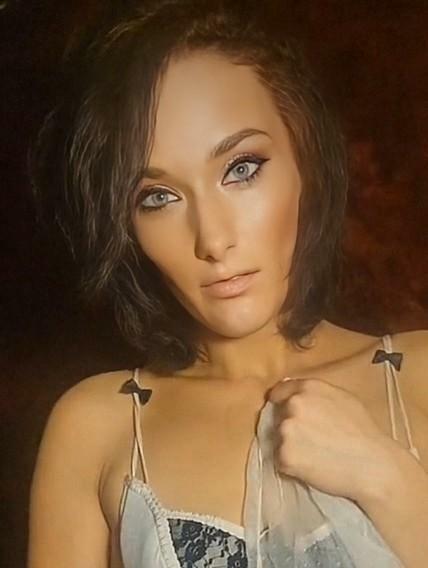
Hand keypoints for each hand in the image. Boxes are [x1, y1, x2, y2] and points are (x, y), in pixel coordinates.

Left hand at [268, 377, 398, 504]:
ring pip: (278, 439)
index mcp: (308, 388)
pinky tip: (312, 467)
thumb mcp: (343, 398)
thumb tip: (296, 395)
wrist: (373, 465)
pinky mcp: (285, 456)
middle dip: (290, 427)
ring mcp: (287, 430)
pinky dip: (292, 466)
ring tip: (315, 455)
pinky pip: (281, 461)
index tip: (284, 411)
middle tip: (312, 440)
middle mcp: (294, 405)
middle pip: (278, 416)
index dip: (281, 402)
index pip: (280, 391)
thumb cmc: (364, 432)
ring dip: (290, 447)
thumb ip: (316, 394)